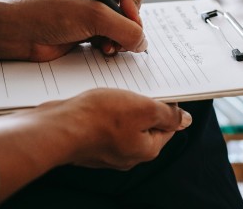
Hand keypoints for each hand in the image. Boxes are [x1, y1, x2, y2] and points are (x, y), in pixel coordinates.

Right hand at [0, 88, 191, 202]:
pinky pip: (104, 124)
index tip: (161, 89)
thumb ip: (167, 115)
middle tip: (136, 86)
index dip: (167, 105)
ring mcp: (107, 151)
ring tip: (115, 91)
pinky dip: (104, 111)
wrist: (57, 128)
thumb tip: (185, 120)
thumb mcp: (143, 108)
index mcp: (146, 149)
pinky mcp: (90, 143)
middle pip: (145, 125)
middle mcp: (128, 154)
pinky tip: (98, 99)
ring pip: (124, 123)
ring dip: (122, 105)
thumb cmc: (98, 118)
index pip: (168, 126)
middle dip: (143, 104)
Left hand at [1, 0, 148, 60]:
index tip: (126, 16)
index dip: (135, 3)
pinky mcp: (90, 29)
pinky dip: (112, 45)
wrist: (18, 33)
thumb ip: (125, 29)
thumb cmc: (49, 13)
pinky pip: (114, 37)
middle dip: (127, 25)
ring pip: (125, 26)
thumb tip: (143, 43)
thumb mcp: (93, 16)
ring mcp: (95, 10)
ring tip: (108, 46)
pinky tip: (101, 49)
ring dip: (120, 38)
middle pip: (134, 8)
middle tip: (118, 37)